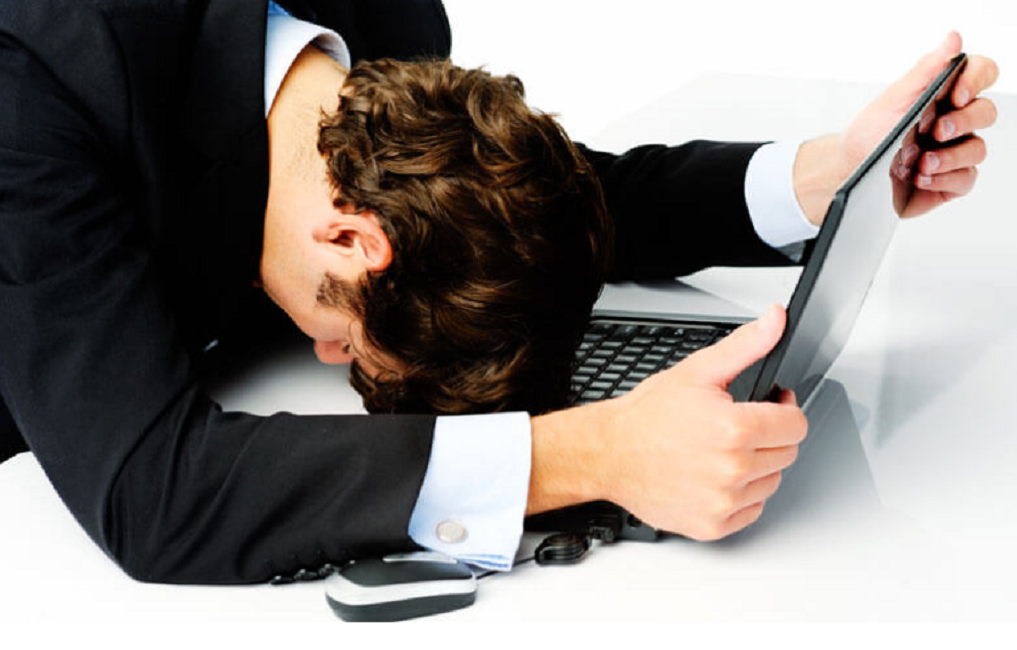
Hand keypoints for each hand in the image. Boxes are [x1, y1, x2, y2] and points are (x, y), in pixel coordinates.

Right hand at [528, 305, 807, 540]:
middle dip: (769, 437)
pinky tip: (715, 476)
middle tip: (736, 427)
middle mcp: (732, 470)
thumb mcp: (698, 371)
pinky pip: (751, 511)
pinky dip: (740, 496)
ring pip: (771, 483)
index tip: (768, 406)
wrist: (610, 454)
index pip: (796, 425)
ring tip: (723, 451)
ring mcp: (723, 501)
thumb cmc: (648, 416)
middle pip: (787, 454)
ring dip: (757, 467)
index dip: (784, 409)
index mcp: (735, 429)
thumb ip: (746, 346)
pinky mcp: (712, 525)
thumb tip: (776, 320)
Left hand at [799, 32, 998, 224]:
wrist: (849, 172)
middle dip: (963, 121)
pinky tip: (921, 178)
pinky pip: (965, 179)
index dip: (976, 79)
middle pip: (985, 113)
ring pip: (977, 149)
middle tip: (936, 131)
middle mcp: (956, 122)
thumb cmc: (870, 135)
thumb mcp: (892, 100)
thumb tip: (953, 39)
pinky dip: (944, 179)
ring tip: (921, 163)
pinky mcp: (950, 180)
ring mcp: (955, 151)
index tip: (956, 94)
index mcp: (945, 95)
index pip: (981, 74)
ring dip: (950, 157)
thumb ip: (924, 71)